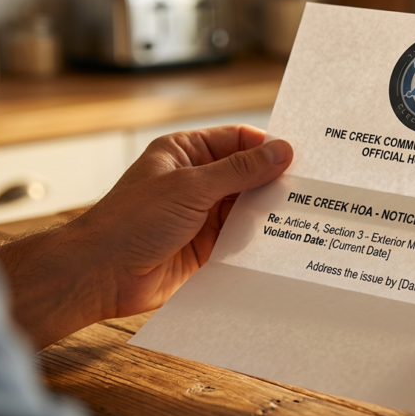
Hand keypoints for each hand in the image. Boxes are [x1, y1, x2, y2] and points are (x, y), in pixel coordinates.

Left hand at [0, 125, 291, 347]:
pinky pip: (242, 239)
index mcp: (186, 153)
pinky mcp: (207, 247)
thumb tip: (282, 152)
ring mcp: (202, 215)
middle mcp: (196, 181)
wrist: (101, 275)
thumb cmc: (131, 222)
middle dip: (274, 181)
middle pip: (248, 174)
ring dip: (269, 213)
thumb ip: (240, 170)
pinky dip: (259, 240)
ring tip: (304, 215)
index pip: (238, 140)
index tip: (301, 158)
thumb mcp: (191, 187)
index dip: (269, 146)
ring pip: (248, 208)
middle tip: (312, 188)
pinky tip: (282, 242)